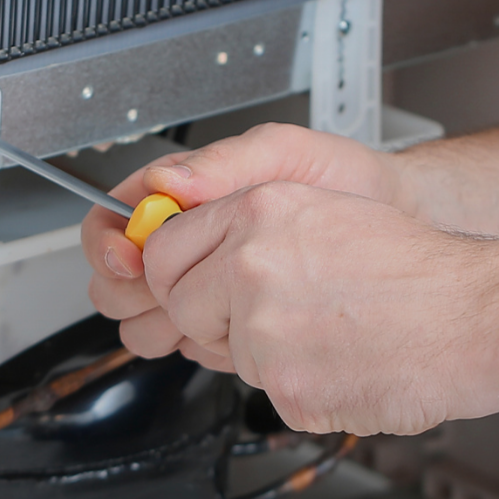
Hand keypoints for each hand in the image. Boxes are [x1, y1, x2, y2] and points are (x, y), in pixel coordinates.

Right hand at [82, 124, 403, 370]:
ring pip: (144, 320)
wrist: (391, 220)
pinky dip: (204, 344)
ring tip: (211, 311)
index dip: (108, 244)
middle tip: (170, 292)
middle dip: (132, 292)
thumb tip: (164, 181)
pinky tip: (237, 330)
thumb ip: (223, 163)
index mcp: (183, 194)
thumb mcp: (283, 153)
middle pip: (116, 279)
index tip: (127, 259)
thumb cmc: (339, 178)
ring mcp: (206, 284)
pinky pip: (190, 344)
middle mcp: (187, 241)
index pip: (111, 220)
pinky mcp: (230, 321)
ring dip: (164, 324)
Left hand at [132, 182, 498, 436]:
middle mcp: (251, 263)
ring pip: (225, 351)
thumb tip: (190, 249)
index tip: (188, 282)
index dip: (174, 272)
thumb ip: (245, 225)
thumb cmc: (411, 265)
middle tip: (265, 314)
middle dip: (210, 317)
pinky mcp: (285, 385)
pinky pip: (266, 390)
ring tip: (325, 330)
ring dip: (263, 350)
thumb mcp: (318, 208)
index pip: (164, 248)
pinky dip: (300, 384)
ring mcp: (264, 327)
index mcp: (258, 210)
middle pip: (178, 304)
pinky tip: (342, 358)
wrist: (473, 315)